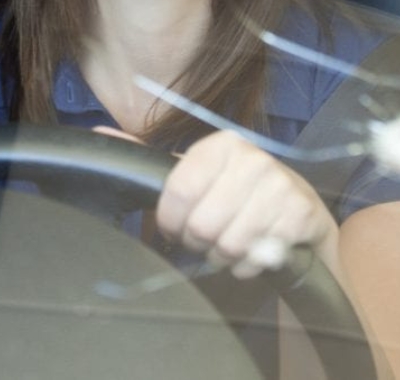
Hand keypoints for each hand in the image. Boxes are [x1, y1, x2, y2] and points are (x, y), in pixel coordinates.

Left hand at [155, 131, 338, 278]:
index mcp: (222, 145)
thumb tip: (100, 133)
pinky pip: (256, 258)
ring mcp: (280, 186)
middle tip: (206, 237)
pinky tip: (253, 249)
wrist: (299, 206)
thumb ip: (151, 161)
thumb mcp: (199, 172)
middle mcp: (253, 159)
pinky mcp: (299, 215)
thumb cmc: (238, 191)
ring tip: (229, 243)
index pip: (178, 191)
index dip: (170, 220)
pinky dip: (247, 265)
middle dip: (198, 242)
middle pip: (202, 225)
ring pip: (228, 246)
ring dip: (223, 256)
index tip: (175, 225)